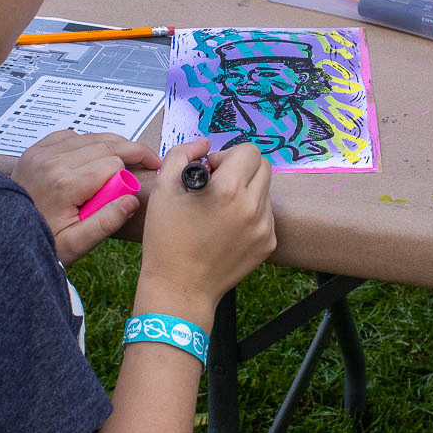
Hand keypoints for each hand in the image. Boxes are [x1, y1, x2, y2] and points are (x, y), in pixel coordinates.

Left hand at [12, 130, 161, 264]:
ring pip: (91, 136)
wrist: (4, 235)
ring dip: (111, 145)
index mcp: (65, 184)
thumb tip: (132, 201)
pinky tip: (94, 156)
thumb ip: (106, 223)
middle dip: (131, 151)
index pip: (114, 164)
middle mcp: (53, 162)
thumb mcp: (76, 244)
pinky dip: (87, 142)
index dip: (131, 173)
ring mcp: (42, 152)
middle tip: (150, 160)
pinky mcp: (36, 150)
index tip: (138, 185)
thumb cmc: (42, 241)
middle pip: (107, 143)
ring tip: (127, 159)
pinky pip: (71, 135)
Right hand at [134, 139, 275, 324]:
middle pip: (263, 166)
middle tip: (217, 185)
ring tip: (221, 209)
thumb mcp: (163, 189)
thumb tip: (204, 144)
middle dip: (241, 168)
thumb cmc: (166, 239)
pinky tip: (227, 227)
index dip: (227, 156)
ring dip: (246, 190)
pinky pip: (265, 215)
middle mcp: (253, 207)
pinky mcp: (268, 244)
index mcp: (229, 190)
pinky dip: (250, 213)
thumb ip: (183, 155)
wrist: (179, 288)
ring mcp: (264, 227)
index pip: (248, 151)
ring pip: (265, 190)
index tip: (211, 171)